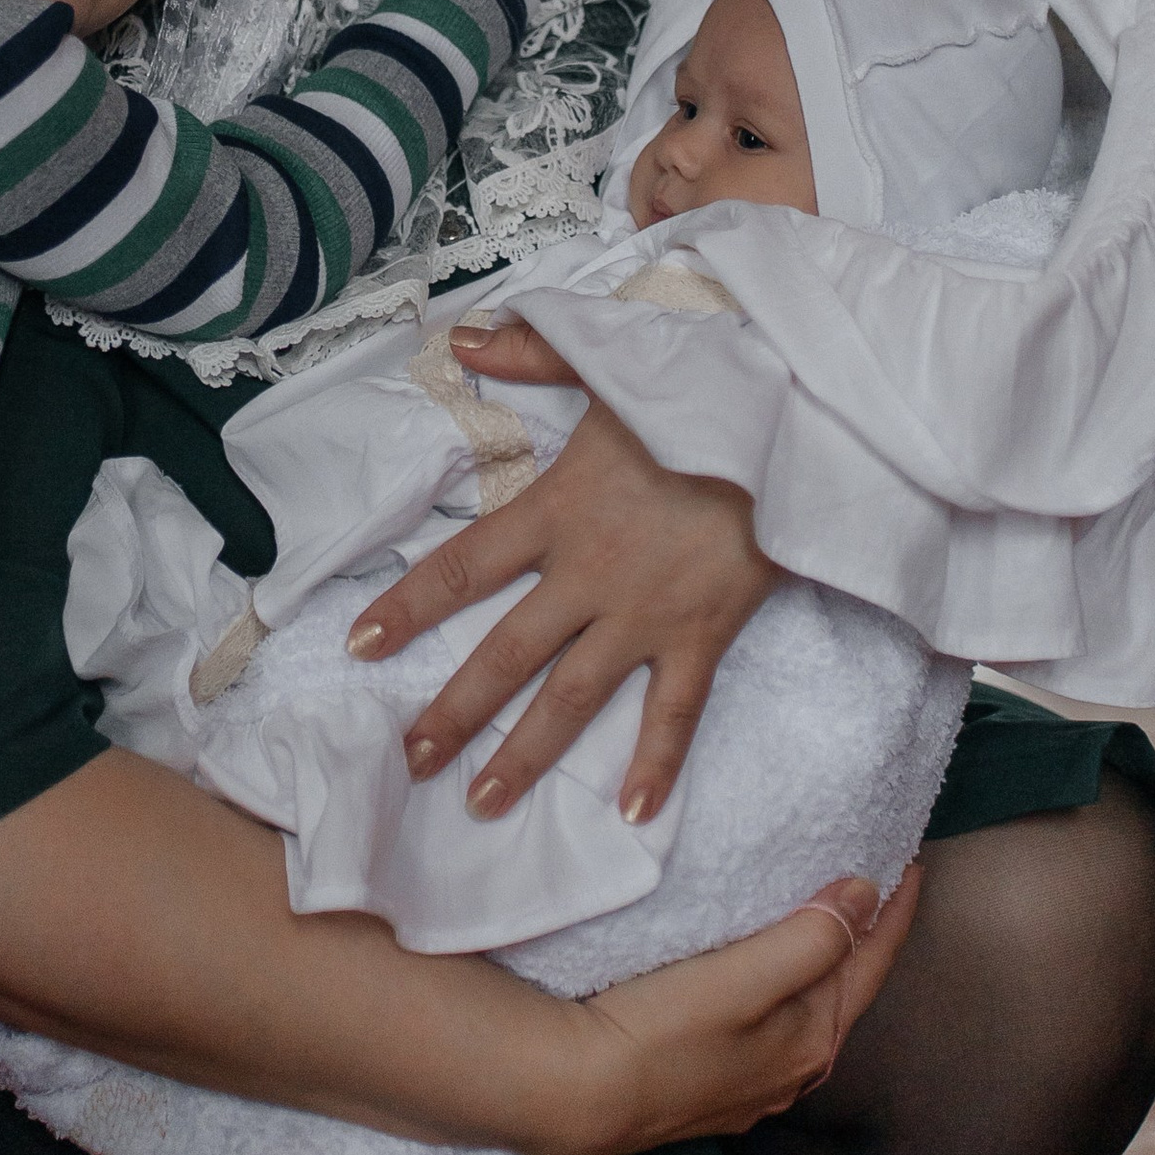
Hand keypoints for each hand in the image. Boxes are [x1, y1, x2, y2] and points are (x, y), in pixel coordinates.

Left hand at [348, 332, 776, 822]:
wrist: (796, 421)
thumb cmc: (704, 390)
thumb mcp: (613, 364)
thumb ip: (532, 357)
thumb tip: (460, 339)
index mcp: (556, 509)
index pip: (463, 566)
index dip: (408, 605)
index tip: (358, 644)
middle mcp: (589, 573)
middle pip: (504, 653)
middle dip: (453, 711)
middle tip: (410, 760)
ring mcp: (646, 612)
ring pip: (572, 697)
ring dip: (526, 754)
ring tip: (483, 803)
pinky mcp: (704, 632)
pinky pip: (675, 711)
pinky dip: (657, 764)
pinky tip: (635, 815)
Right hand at [536, 869, 919, 1154]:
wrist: (574, 1092)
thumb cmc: (658, 1033)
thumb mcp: (743, 980)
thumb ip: (811, 940)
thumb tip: (866, 895)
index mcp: (811, 1042)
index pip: (871, 964)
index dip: (895, 911)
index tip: (911, 859)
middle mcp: (791, 1071)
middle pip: (843, 988)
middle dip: (863, 935)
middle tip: (873, 877)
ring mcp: (749, 1083)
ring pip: (804, 1007)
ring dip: (819, 960)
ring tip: (822, 912)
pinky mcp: (708, 1082)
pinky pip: (767, 1022)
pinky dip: (780, 984)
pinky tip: (761, 969)